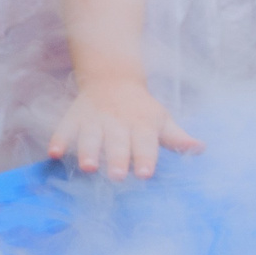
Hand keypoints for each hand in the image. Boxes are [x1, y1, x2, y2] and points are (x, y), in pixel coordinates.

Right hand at [46, 79, 200, 178]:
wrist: (111, 78)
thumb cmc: (140, 108)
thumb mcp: (161, 119)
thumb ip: (177, 137)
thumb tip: (200, 148)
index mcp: (142, 123)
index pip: (145, 142)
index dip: (145, 157)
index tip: (145, 173)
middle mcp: (118, 122)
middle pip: (118, 142)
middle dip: (117, 159)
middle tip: (118, 176)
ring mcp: (94, 119)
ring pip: (90, 137)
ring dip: (88, 152)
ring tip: (89, 167)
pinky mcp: (74, 118)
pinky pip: (64, 129)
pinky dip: (58, 140)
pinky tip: (54, 153)